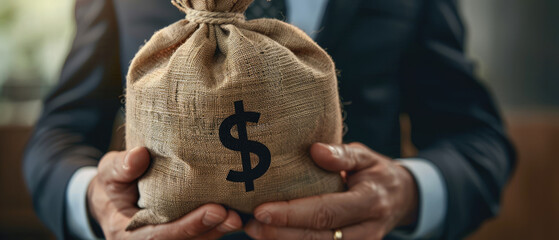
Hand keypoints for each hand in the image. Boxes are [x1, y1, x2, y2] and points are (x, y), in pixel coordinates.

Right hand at [87, 147, 241, 238]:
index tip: (215, 210)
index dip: (189, 225)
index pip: (162, 235)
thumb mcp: (109, 172)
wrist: (115, 196)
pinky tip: (238, 211)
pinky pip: (203, 235)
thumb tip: (139, 155)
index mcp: (130, 234)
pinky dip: (219, 225)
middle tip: (235, 216)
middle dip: (212, 229)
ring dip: (220, 229)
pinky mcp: (184, 235)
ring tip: (240, 215)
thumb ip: (121, 167)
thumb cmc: (113, 183)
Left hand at [245, 142, 418, 239]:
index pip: (326, 211)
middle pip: (318, 237)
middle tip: (250, 224)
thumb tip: (316, 150)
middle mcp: (367, 230)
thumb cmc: (376, 173)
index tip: (262, 210)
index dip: (292, 214)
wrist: (401, 198)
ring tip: (254, 230)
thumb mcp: (365, 157)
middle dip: (280, 233)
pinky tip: (274, 235)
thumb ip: (342, 155)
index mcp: (370, 201)